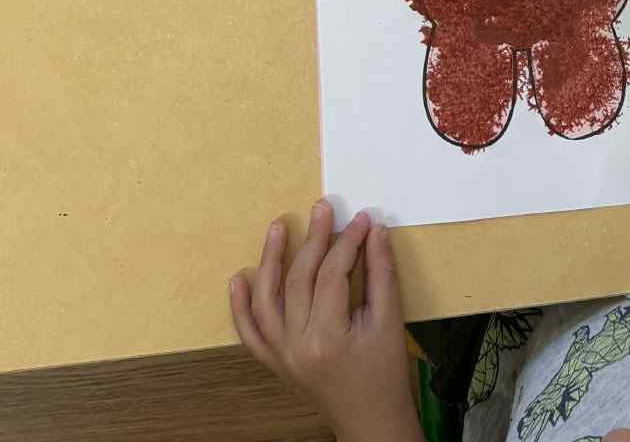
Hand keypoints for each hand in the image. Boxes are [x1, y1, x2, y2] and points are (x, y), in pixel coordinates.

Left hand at [229, 203, 419, 441]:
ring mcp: (282, 355)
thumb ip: (382, 273)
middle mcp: (297, 346)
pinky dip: (240, 307)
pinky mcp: (276, 362)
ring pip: (267, 301)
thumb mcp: (390, 321)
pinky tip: (239, 278)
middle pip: (300, 280)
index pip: (333, 273)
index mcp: (328, 336)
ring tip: (277, 228)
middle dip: (313, 240)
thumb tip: (374, 230)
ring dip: (270, 262)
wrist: (370, 420)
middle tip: (323, 208)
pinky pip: (250, 333)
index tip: (361, 219)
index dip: (348, 241)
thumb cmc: (385, 373)